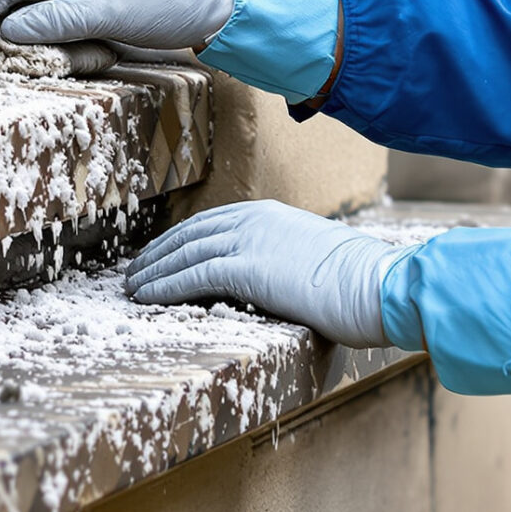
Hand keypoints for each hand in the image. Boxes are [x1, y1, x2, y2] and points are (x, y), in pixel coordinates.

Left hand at [123, 200, 395, 348]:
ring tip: (130, 288)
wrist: (380, 285)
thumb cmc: (361, 282)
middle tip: (133, 271)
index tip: (160, 254)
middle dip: (158, 253)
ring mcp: (251, 241)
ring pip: (184, 253)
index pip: (211, 222)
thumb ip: (289, 260)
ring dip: (151, 271)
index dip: (179, 240)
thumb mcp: (317, 259)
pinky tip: (145, 297)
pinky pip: (193, 276)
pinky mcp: (248, 269)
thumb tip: (282, 279)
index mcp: (271, 214)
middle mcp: (255, 220)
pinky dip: (164, 286)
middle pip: (190, 233)